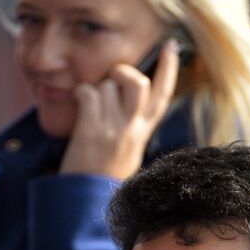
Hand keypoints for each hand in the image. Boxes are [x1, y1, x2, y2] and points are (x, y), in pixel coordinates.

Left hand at [59, 39, 181, 178]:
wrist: (86, 202)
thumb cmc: (104, 177)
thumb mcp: (129, 153)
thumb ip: (132, 127)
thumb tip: (126, 98)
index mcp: (142, 134)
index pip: (162, 97)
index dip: (168, 69)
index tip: (170, 47)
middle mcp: (131, 129)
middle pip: (138, 83)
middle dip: (122, 72)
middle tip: (111, 78)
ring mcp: (112, 129)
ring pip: (106, 86)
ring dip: (94, 91)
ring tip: (89, 113)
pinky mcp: (91, 130)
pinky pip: (88, 94)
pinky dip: (80, 95)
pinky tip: (79, 109)